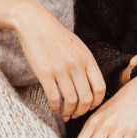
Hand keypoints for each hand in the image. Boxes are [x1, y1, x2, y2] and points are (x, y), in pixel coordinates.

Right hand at [2, 0, 105, 120]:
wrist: (36, 23)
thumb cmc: (57, 36)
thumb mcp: (78, 47)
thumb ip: (86, 64)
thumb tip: (91, 87)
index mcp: (87, 59)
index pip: (100, 88)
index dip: (96, 102)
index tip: (89, 106)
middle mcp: (77, 65)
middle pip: (87, 99)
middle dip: (82, 111)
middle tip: (76, 114)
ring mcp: (61, 69)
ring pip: (71, 102)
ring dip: (69, 112)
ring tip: (65, 113)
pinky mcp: (45, 73)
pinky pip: (54, 98)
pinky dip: (55, 108)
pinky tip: (54, 107)